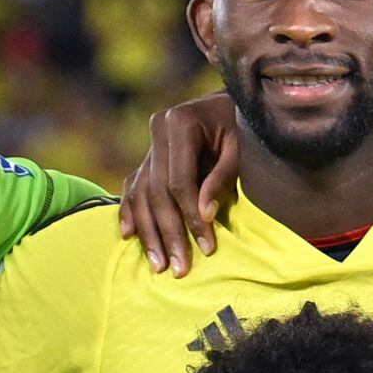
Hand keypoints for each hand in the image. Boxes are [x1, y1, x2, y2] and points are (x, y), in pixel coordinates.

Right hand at [120, 93, 244, 274]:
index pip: (178, 182)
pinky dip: (130, 211)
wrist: (234, 104)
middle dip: (168, 233)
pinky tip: (128, 235)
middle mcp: (158, 130)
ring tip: (158, 264)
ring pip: (141, 194)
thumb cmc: (244, 126)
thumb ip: (222, 178)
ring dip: (147, 232)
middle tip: (178, 268)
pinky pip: (133, 186)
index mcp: (179, 123)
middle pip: (157, 193)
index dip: (190, 217)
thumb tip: (203, 215)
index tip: (207, 247)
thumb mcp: (241, 148)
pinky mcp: (148, 155)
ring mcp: (150, 143)